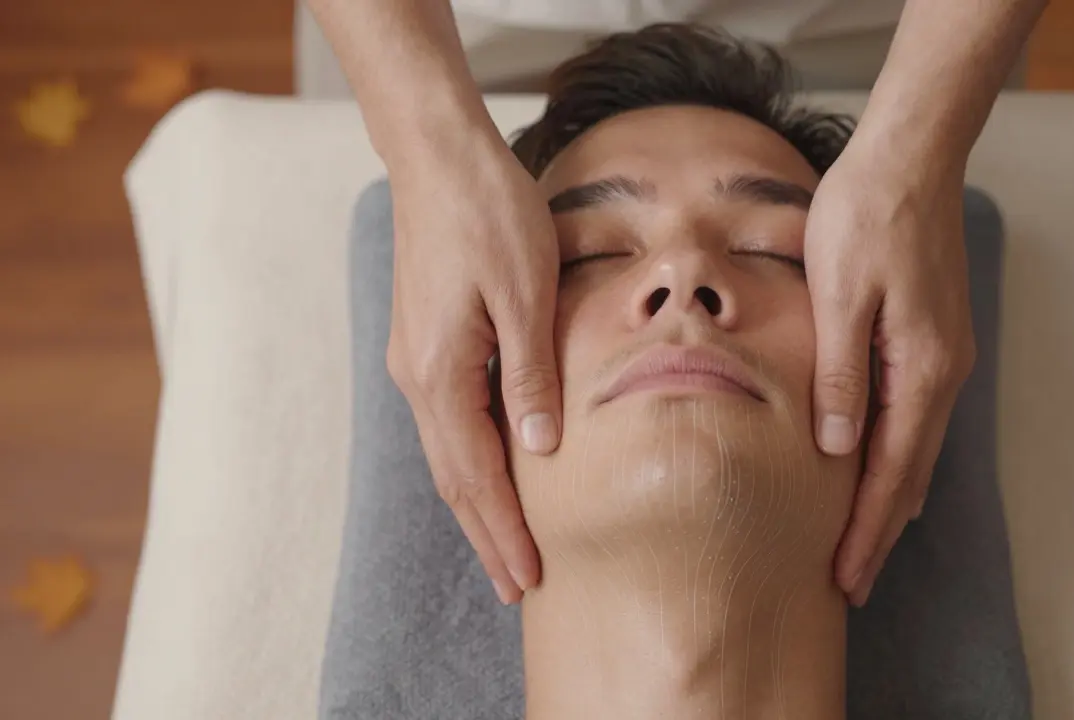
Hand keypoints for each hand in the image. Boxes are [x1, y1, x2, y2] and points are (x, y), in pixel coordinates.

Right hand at [384, 124, 560, 604]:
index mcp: (442, 374)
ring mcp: (418, 360)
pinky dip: (472, 462)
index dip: (504, 531)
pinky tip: (494, 472)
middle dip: (487, 535)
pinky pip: (451, 421)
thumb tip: (540, 451)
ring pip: (449, 453)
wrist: (437, 156)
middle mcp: (420, 377)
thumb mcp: (525, 295)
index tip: (529, 579)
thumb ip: (532, 376)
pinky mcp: (428, 342)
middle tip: (518, 588)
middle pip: (454, 478)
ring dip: (478, 505)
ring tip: (506, 547)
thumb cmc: (488, 214)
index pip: (476, 477)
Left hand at [804, 136, 974, 606]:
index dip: (865, 532)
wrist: (911, 158)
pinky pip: (914, 417)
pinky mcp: (932, 339)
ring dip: (886, 500)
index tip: (845, 582)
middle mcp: (942, 373)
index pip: (889, 474)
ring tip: (860, 544)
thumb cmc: (864, 218)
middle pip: (908, 474)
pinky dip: (893, 457)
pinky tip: (874, 470)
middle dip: (878, 532)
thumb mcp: (839, 297)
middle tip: (849, 585)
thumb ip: (840, 377)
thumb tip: (836, 452)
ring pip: (914, 449)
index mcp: (920, 371)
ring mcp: (942, 357)